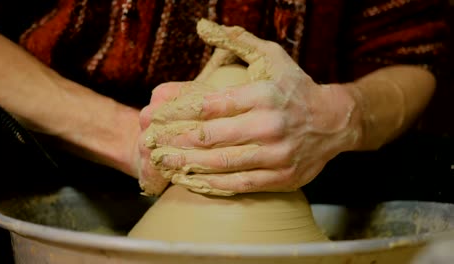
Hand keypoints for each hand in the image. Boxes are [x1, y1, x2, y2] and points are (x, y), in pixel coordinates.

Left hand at [140, 19, 362, 195]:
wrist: (334, 122)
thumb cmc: (295, 88)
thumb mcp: (272, 57)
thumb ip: (237, 41)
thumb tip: (202, 26)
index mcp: (263, 95)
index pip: (211, 104)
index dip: (179, 112)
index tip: (157, 116)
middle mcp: (270, 125)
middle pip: (212, 137)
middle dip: (176, 141)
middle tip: (152, 143)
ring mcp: (278, 154)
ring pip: (223, 164)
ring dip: (188, 165)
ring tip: (165, 163)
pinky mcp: (283, 177)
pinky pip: (240, 185)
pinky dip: (213, 185)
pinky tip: (193, 181)